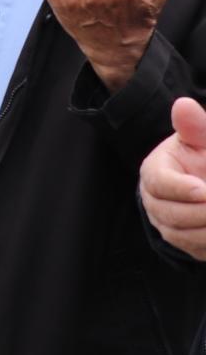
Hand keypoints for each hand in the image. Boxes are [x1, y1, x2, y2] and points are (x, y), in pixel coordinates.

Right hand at [139, 97, 205, 259]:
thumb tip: (183, 105)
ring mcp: (167, 225)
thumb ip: (195, 126)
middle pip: (171, 214)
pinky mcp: (184, 243)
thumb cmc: (203, 155)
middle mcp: (154, 201)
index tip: (203, 189)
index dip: (181, 189)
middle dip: (203, 212)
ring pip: (183, 235)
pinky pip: (196, 249)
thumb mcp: (201, 139)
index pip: (159, 183)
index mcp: (154, 171)